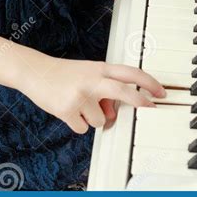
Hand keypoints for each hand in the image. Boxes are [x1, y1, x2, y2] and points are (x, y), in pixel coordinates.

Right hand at [21, 55, 166, 133]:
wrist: (35, 72)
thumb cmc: (64, 74)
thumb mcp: (88, 75)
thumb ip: (105, 90)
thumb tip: (114, 116)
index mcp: (99, 68)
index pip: (130, 73)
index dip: (149, 82)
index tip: (161, 92)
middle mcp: (91, 80)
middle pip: (123, 92)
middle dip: (140, 102)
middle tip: (152, 109)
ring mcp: (80, 95)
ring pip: (101, 120)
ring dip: (94, 119)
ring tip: (79, 105)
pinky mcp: (68, 110)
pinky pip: (84, 128)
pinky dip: (78, 124)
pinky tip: (69, 111)